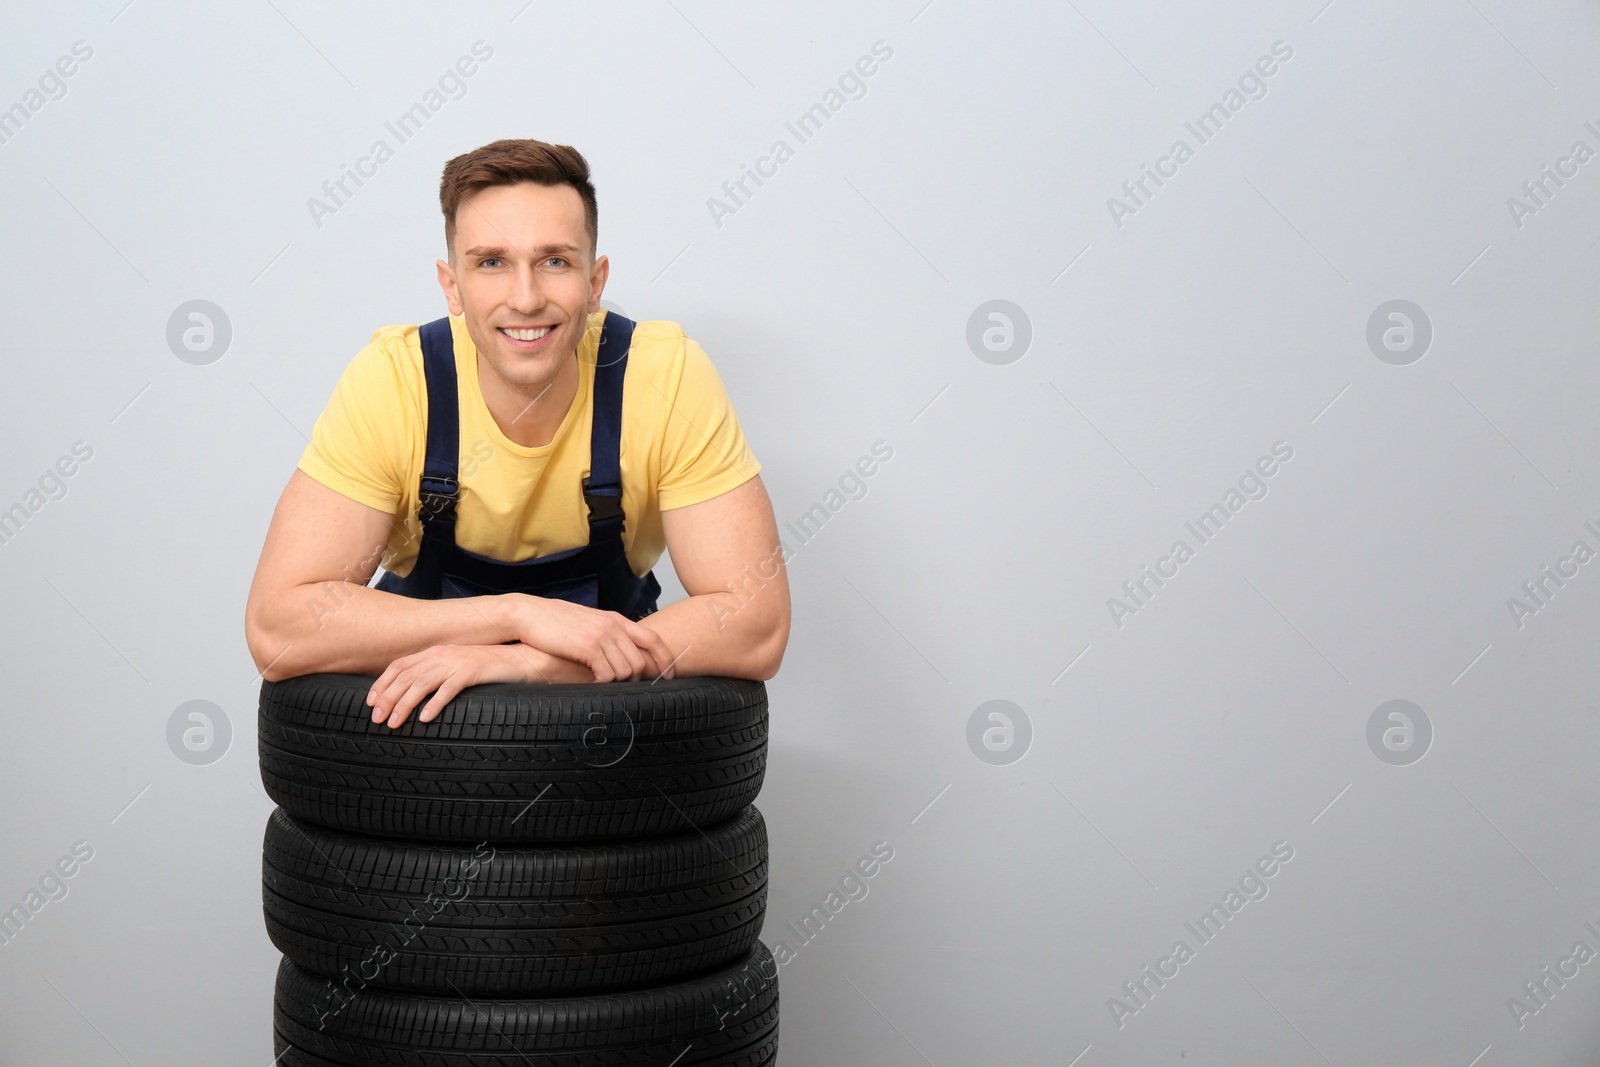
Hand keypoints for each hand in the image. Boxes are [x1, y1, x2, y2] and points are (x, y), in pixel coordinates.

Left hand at [366, 642, 587, 729]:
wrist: (520, 659)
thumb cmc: (487, 668)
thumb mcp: (456, 668)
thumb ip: (436, 675)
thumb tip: (413, 695)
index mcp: (435, 652)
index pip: (400, 666)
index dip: (382, 684)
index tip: (370, 702)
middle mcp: (442, 654)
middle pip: (406, 676)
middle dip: (388, 698)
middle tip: (377, 719)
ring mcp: (458, 661)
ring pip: (422, 682)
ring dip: (405, 704)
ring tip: (395, 723)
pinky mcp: (473, 670)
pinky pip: (450, 688)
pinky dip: (435, 703)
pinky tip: (426, 718)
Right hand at [500, 593, 677, 682]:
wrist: (529, 614)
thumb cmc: (556, 622)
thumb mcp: (589, 623)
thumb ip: (608, 634)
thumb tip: (622, 655)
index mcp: (616, 619)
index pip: (653, 639)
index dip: (666, 659)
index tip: (670, 674)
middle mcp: (613, 626)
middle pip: (640, 662)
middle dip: (634, 679)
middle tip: (621, 687)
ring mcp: (601, 636)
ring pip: (625, 671)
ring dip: (615, 683)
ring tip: (601, 683)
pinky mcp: (588, 647)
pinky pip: (607, 675)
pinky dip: (602, 684)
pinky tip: (591, 684)